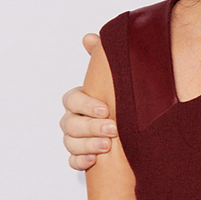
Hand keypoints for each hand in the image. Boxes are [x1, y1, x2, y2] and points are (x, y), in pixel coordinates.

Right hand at [60, 33, 111, 170]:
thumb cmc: (115, 100)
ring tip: (107, 146)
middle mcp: (72, 120)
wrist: (130, 129)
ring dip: (87, 145)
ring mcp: (74, 139)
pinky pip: (73, 161)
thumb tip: (89, 37)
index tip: (104, 109)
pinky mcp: (81, 157)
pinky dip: (81, 162)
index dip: (85, 105)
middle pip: (70, 123)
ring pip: (70, 143)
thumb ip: (100, 59)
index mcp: (78, 101)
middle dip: (90, 127)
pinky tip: (93, 161)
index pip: (71, 100)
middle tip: (113, 129)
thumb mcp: (111, 79)